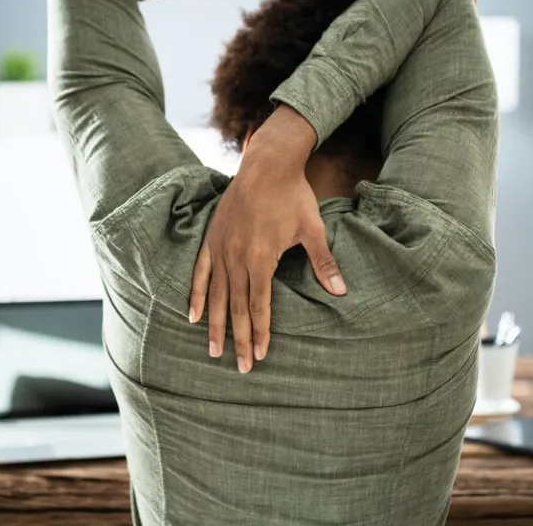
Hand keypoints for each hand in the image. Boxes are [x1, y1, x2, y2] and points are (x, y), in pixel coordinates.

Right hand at [188, 106, 345, 373]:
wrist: (266, 165)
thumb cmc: (293, 196)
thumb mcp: (312, 229)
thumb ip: (323, 262)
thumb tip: (340, 290)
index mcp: (261, 258)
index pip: (259, 305)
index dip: (259, 332)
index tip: (260, 355)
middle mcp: (237, 258)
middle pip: (236, 307)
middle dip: (238, 339)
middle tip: (239, 368)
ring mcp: (221, 249)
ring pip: (216, 295)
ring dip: (215, 325)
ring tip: (212, 351)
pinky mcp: (211, 239)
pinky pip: (200, 273)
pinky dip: (196, 295)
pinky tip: (192, 316)